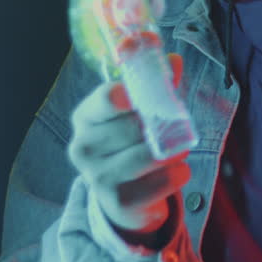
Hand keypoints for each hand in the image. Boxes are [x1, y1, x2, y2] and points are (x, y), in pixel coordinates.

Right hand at [68, 52, 191, 239]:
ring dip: (173, 151)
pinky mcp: (117, 202)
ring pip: (149, 154)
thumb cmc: (132, 144)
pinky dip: (177, 174)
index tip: (153, 92)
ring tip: (176, 151)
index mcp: (86, 117)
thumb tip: (174, 60)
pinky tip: (176, 171)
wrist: (126, 197)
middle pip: (134, 126)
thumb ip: (157, 84)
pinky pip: (161, 182)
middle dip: (162, 126)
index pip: (107, 97)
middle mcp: (83, 146)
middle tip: (173, 130)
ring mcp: (97, 177)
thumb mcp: (140, 112)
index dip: (133, 91)